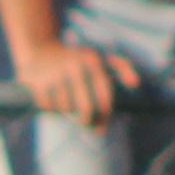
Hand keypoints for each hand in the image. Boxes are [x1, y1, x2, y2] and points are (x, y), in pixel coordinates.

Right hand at [16, 32, 138, 123]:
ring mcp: (55, 74)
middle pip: (86, 109)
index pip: (105, 98)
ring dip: (68, 114)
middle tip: (86, 124)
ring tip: (68, 109)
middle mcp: (75, 67)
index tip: (103, 125)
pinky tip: (53, 103)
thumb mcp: (100, 57)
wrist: (40, 48)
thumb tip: (136, 84)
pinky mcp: (38, 82)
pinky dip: (51, 109)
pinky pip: (49, 107)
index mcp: (93, 62)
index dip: (106, 116)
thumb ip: (123, 67)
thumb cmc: (77, 58)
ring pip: (66, 109)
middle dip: (87, 121)